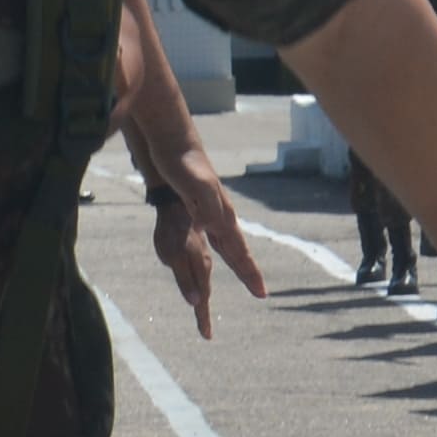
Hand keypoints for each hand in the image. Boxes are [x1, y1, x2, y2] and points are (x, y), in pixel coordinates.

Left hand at [138, 147, 260, 339]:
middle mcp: (220, 215)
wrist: (174, 143)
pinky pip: (213, 235)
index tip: (262, 293)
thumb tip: (210, 226)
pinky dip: (219, 248)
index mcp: (221, 214)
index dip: (249, 273)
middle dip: (248, 272)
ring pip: (227, 243)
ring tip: (245, 273)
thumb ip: (206, 205)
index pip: (239, 251)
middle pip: (238, 251)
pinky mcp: (197, 206)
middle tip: (261, 293)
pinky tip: (218, 247)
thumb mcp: (194, 185)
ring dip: (237, 261)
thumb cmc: (183, 164)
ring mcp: (210, 211)